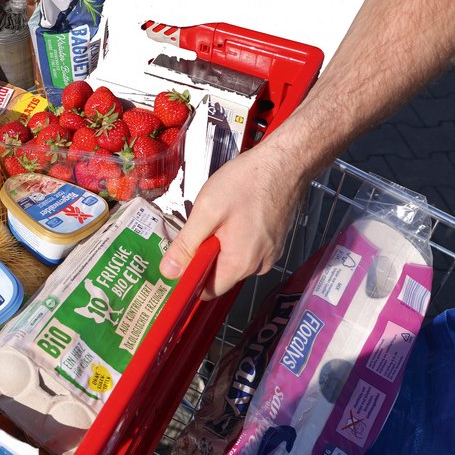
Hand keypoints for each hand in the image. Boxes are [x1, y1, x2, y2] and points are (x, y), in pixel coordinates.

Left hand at [160, 141, 309, 298]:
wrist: (285, 162)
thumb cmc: (248, 182)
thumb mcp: (207, 212)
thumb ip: (186, 246)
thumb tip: (169, 272)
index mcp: (240, 264)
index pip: (208, 291)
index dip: (189, 278)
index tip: (180, 257)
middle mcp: (258, 265)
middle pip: (219, 274)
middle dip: (204, 254)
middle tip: (201, 225)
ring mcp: (269, 254)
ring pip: (232, 259)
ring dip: (219, 243)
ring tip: (220, 215)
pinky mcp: (273, 242)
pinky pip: (246, 248)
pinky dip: (234, 236)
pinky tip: (234, 213)